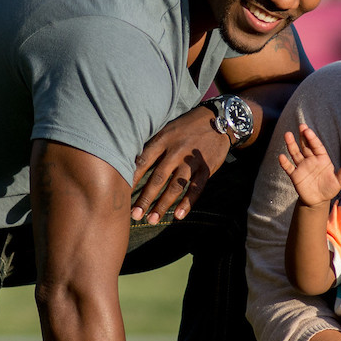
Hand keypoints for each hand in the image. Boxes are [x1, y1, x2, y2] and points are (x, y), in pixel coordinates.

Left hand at [131, 106, 230, 222]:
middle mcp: (177, 152)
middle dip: (145, 198)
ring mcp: (192, 161)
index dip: (132, 179)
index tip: (121, 194)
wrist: (219, 120)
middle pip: (158, 179)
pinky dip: (187, 203)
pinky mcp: (207, 168)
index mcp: (163, 140)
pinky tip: (178, 216)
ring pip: (176, 187)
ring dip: (163, 205)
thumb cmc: (187, 126)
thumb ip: (153, 146)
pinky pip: (196, 189)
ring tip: (152, 219)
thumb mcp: (167, 129)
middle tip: (135, 214)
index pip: (143, 162)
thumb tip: (132, 162)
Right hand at [278, 124, 340, 207]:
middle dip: (303, 137)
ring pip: (295, 153)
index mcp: (322, 159)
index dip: (312, 138)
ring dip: (291, 145)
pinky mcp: (295, 175)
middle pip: (306, 146)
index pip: (317, 146)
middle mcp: (311, 160)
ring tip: (287, 135)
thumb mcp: (338, 181)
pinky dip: (284, 163)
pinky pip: (289, 167)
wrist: (318, 200)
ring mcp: (302, 167)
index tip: (308, 131)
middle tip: (301, 126)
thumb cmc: (329, 188)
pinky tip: (281, 157)